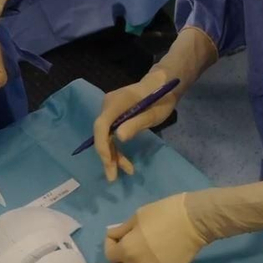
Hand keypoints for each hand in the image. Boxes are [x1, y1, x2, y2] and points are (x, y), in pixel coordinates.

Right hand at [92, 27, 215, 181]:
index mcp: (117, 102)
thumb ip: (136, 124)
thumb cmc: (161, 99)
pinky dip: (116, 148)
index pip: (102, 124)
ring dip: (113, 155)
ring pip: (105, 136)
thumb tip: (118, 137)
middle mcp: (108, 105)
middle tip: (113, 176)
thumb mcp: (153, 114)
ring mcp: (109, 110)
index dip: (102, 145)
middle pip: (102, 133)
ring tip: (127, 170)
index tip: (109, 163)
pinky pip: (109, 134)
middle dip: (107, 156)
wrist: (161, 86)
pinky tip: (124, 161)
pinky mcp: (112, 115)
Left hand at [104, 195, 206, 262]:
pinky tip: (160, 254)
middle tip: (132, 241)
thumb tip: (113, 236)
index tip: (119, 234)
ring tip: (146, 249)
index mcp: (128, 252)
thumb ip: (121, 230)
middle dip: (123, 254)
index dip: (111, 243)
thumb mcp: (137, 217)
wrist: (194, 221)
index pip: (109, 255)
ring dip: (138, 262)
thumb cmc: (163, 214)